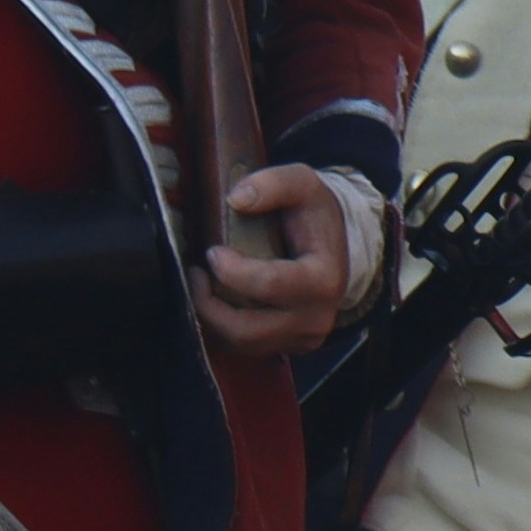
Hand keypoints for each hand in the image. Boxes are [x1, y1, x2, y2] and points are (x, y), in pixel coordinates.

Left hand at [193, 163, 351, 359]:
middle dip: (209, 305)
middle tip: (195, 275)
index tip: (212, 252)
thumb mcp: (302, 183)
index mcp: (323, 279)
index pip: (269, 286)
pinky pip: (245, 347)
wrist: (335, 245)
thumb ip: (273, 184)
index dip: (231, 272)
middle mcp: (316, 317)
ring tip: (200, 286)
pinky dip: (221, 327)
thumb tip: (236, 199)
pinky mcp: (290, 346)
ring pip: (241, 343)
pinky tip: (214, 300)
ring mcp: (303, 337)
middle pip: (247, 329)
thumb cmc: (314, 214)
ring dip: (210, 318)